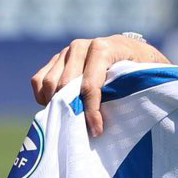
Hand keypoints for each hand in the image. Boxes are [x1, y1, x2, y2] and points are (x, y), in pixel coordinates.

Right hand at [29, 33, 169, 135]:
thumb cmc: (137, 68)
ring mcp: (66, 52)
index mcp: (103, 48)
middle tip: (81, 130)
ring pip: (48, 83)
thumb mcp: (139, 77)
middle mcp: (80, 46)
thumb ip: (127, 90)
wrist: (129, 50)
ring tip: (70, 120)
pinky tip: (56, 108)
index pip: (89, 85)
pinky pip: (38, 80)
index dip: (91, 111)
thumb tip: (112, 119)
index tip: (96, 131)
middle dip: (72, 111)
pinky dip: (43, 97)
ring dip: (56, 105)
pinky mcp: (56, 59)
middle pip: (64, 86)